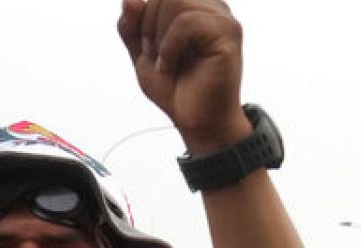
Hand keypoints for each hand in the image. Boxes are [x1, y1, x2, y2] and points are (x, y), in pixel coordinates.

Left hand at [116, 0, 250, 154]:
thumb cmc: (176, 90)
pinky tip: (171, 66)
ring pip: (177, 1)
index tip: (149, 48)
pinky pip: (187, 22)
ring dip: (160, 36)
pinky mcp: (228, 33)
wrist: (197, 122)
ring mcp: (223, 19)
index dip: (144, 15)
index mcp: (196, 6)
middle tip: (155, 55)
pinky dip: (170, 47)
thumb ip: (132, 25)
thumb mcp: (142, 53)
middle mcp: (212, 7)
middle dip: (149, 23)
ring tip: (165, 62)